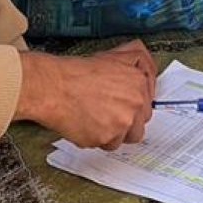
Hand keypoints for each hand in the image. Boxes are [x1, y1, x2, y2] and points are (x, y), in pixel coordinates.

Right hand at [16, 40, 156, 148]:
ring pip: (122, 139)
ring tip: (94, 118)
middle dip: (124, 123)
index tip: (123, 109)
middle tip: (106, 114)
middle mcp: (134, 104)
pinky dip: (95, 139)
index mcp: (138, 83)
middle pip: (138, 126)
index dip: (132, 108)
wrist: (54, 87)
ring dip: (111, 134)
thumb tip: (148, 71)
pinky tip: (85, 123)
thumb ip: (137, 60)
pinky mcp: (106, 138)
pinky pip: (105, 146)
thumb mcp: (112, 56)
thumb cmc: (76, 73)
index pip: (147, 106)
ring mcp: (121, 123)